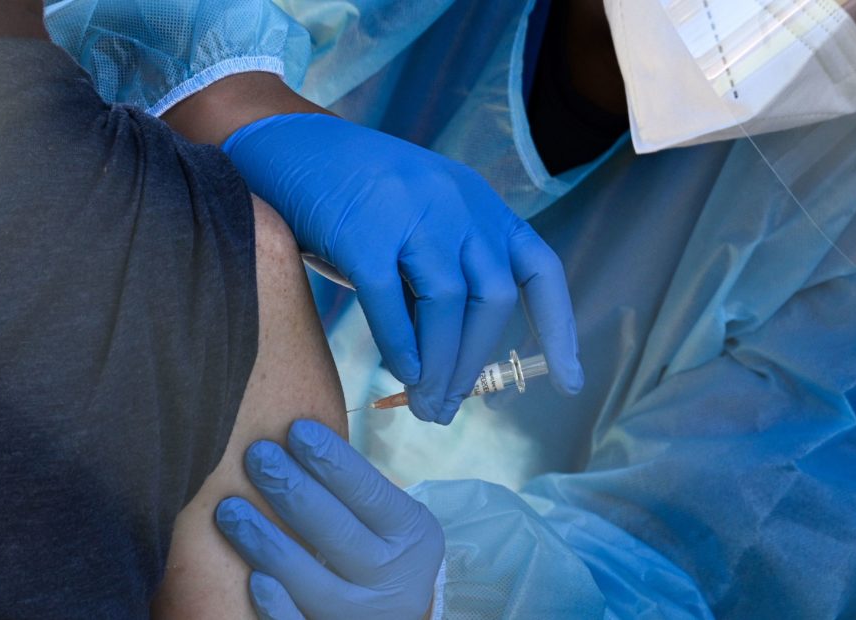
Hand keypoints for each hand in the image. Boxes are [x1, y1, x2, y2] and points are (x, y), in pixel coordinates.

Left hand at [215, 420, 443, 619]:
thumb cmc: (379, 545)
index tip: (296, 428)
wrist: (394, 610)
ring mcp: (364, 614)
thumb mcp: (388, 516)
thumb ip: (353, 490)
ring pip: (314, 582)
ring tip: (230, 509)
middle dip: (293, 489)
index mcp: (411, 534)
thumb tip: (296, 433)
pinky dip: (278, 605)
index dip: (331, 460)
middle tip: (257, 456)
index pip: (367, 492)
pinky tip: (254, 577)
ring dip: (268, 543)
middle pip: (337, 532)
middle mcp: (393, 577)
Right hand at [222, 113, 582, 423]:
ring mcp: (412, 211)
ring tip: (427, 405)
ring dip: (441, 366)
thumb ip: (444, 279)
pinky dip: (400, 346)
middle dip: (476, 362)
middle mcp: (457, 204)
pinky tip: (401, 373)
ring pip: (448, 305)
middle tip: (451, 407)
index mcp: (479, 206)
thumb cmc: (355, 200)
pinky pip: (392, 303)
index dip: (558, 327)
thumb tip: (454, 366)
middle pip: (492, 298)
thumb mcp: (419, 227)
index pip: (538, 269)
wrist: (285, 146)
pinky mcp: (364, 229)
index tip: (570, 380)